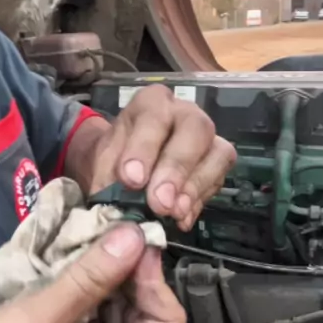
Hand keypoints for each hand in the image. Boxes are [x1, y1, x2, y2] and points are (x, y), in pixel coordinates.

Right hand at [0, 224, 184, 322]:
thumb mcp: (37, 322)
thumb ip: (89, 278)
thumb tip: (134, 237)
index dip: (153, 277)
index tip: (131, 238)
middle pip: (144, 319)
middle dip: (128, 277)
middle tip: (107, 234)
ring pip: (117, 318)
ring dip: (105, 283)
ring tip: (87, 245)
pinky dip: (85, 297)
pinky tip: (70, 271)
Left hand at [69, 86, 236, 230]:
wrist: (125, 171)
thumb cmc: (116, 160)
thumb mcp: (103, 164)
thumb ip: (109, 180)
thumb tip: (119, 208)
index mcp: (152, 103)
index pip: (154, 117)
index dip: (144, 148)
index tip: (132, 180)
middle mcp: (185, 113)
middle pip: (195, 129)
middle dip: (176, 168)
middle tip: (159, 202)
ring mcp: (208, 138)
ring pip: (217, 153)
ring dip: (194, 187)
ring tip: (173, 213)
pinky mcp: (217, 164)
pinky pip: (218, 179)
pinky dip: (200, 202)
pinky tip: (182, 219)